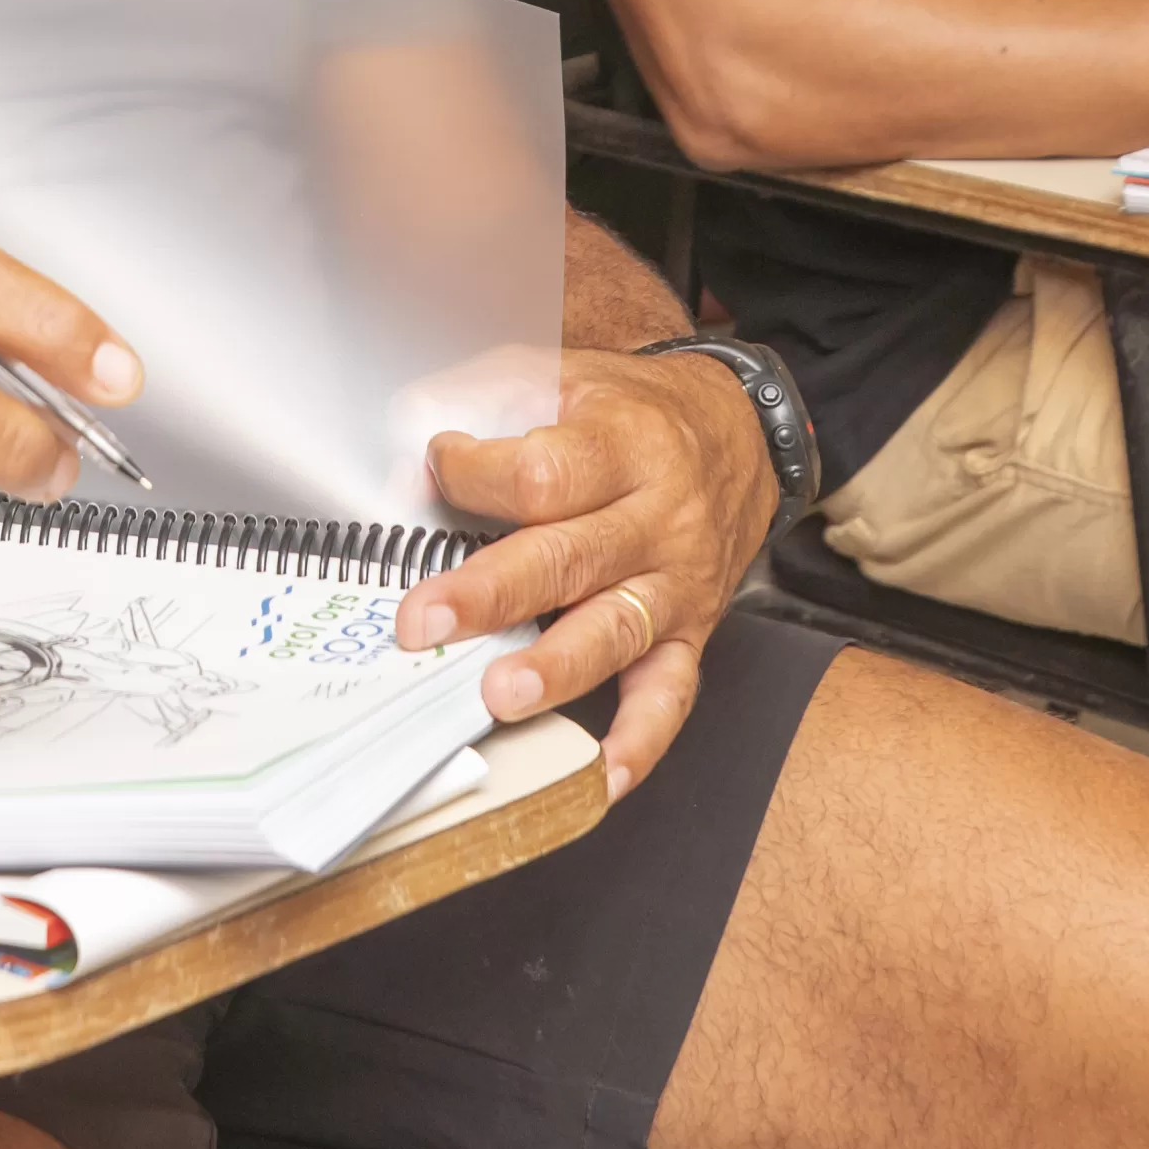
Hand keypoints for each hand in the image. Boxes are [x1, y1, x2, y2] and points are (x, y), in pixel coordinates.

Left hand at [396, 348, 772, 800]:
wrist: (739, 434)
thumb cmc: (633, 410)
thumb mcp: (566, 373)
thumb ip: (488, 398)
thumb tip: (409, 441)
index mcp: (621, 445)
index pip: (545, 474)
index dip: (478, 475)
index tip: (436, 468)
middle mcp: (657, 517)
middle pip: (570, 558)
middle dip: (491, 595)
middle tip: (424, 622)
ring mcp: (677, 581)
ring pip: (616, 630)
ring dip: (555, 668)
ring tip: (500, 696)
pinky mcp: (693, 631)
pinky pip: (671, 694)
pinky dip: (640, 741)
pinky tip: (601, 776)